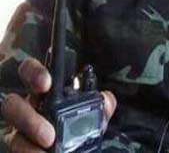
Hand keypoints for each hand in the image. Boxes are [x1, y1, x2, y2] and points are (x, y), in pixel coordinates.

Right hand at [1, 58, 116, 151]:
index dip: (35, 73)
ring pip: (12, 132)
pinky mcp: (18, 148)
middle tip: (49, 133)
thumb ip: (101, 106)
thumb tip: (106, 100)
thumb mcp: (93, 115)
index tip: (46, 83)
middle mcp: (28, 109)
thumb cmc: (78, 128)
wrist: (71, 149)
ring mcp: (19, 131)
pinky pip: (16, 150)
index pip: (32, 73)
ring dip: (29, 142)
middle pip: (13, 104)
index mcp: (46, 93)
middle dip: (26, 115)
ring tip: (48, 146)